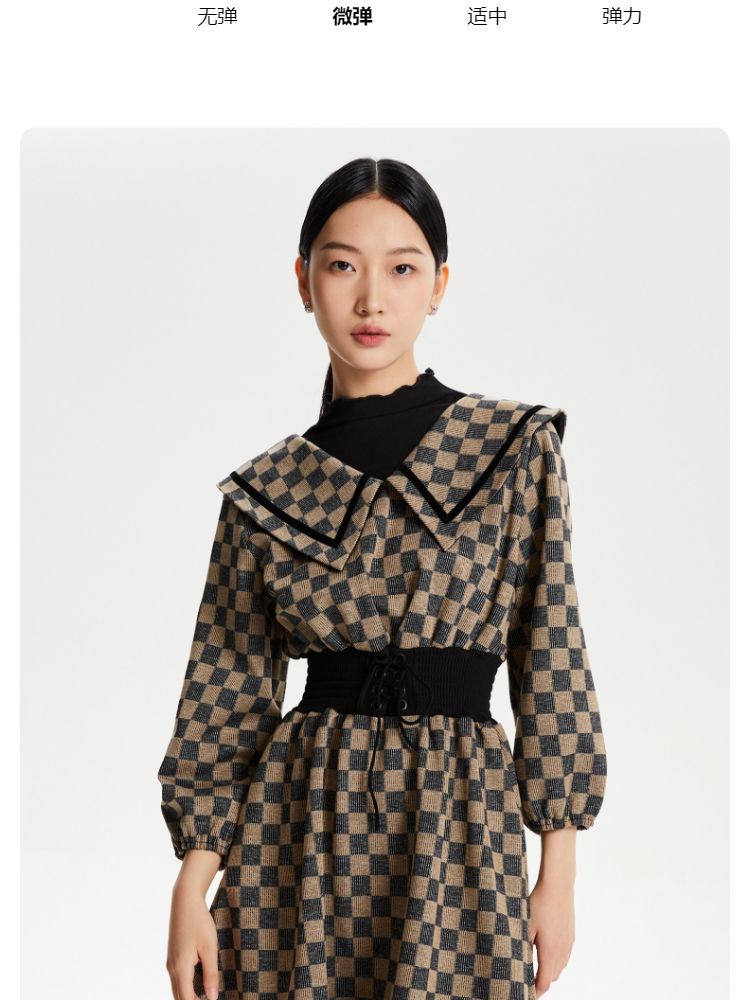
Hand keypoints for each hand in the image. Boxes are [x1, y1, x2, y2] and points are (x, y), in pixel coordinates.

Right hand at [166, 880, 219, 999]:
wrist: (184, 901)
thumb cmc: (199, 921)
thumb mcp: (209, 947)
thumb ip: (210, 974)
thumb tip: (212, 997)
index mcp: (180, 968)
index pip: (186, 999)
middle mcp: (172, 968)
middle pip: (179, 996)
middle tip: (210, 999)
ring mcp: (170, 962)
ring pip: (177, 988)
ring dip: (189, 996)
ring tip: (206, 995)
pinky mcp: (173, 956)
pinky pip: (177, 978)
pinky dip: (186, 986)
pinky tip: (199, 984)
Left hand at [528, 876, 574, 995]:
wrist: (558, 886)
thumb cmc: (539, 904)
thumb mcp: (526, 926)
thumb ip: (523, 946)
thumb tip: (518, 960)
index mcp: (550, 953)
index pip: (544, 982)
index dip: (535, 991)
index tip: (527, 993)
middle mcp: (562, 951)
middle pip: (553, 977)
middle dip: (541, 982)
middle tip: (528, 981)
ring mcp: (568, 944)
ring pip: (560, 967)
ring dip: (550, 971)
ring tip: (536, 968)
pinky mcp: (571, 935)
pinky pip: (564, 955)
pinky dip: (556, 961)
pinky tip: (547, 952)